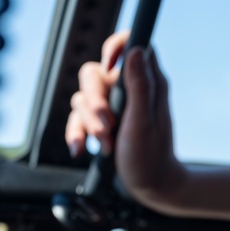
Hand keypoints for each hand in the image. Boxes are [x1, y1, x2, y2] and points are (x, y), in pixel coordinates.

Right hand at [65, 31, 186, 208]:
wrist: (150, 185)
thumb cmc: (152, 155)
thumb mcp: (145, 121)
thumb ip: (140, 86)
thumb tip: (136, 49)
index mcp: (147, 81)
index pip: (132, 44)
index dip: (115, 47)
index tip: (109, 67)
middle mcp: (128, 89)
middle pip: (93, 74)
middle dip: (94, 102)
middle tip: (108, 125)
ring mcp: (113, 105)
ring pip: (82, 98)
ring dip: (88, 124)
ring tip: (106, 144)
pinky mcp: (100, 121)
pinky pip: (77, 119)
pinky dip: (77, 133)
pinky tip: (82, 148)